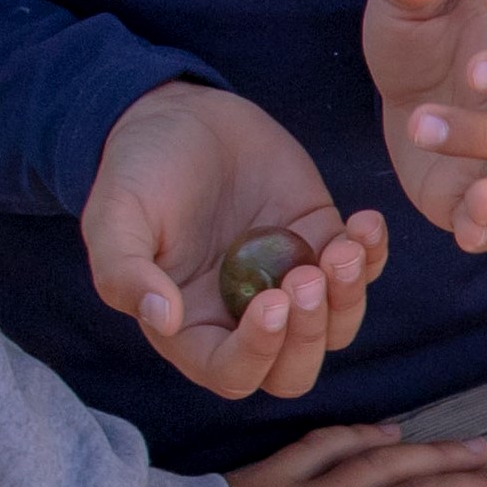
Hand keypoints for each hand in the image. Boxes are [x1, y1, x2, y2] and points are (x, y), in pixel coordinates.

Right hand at [81, 81, 390, 400]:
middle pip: (294, 369)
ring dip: (348, 298)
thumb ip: (125, 272)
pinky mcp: (319, 244)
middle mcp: (244, 320)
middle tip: (306, 278)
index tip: (271, 302)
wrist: (177, 114)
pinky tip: (364, 222)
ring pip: (335, 327)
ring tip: (343, 247)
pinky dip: (373, 256)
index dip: (257, 352)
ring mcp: (288, 285)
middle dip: (309, 334)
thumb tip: (164, 319)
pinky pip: (362, 271)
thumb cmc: (137, 169)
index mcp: (193, 330)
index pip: (233, 372)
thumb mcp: (114, 217)